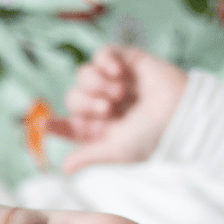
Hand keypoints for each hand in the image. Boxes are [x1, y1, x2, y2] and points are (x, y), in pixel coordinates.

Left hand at [47, 46, 187, 173]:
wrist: (179, 113)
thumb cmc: (151, 137)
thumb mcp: (115, 150)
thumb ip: (88, 155)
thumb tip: (64, 169)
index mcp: (102, 130)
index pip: (72, 126)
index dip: (57, 125)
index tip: (45, 125)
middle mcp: (106, 106)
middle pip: (74, 98)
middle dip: (85, 103)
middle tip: (107, 109)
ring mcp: (114, 83)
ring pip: (83, 75)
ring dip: (96, 84)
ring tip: (119, 93)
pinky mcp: (125, 61)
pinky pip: (101, 54)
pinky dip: (104, 61)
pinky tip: (118, 72)